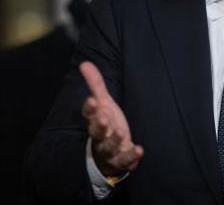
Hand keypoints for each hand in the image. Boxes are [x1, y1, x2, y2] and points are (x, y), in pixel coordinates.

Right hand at [80, 61, 142, 175]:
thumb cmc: (107, 123)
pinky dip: (131, 156)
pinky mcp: (120, 160)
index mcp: (94, 121)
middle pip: (96, 132)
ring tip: (120, 132)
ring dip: (114, 140)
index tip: (92, 100)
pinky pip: (124, 160)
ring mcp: (109, 150)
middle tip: (103, 118)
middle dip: (99, 126)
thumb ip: (95, 85)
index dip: (90, 108)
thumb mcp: (103, 103)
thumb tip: (84, 63)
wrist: (110, 152)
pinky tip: (139, 149)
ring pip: (108, 147)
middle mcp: (99, 137)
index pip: (88, 115)